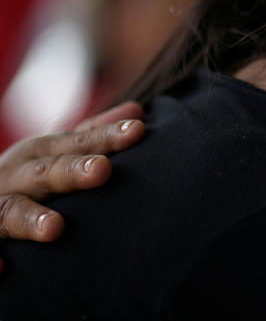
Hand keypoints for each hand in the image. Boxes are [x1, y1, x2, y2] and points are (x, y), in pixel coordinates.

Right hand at [0, 102, 145, 246]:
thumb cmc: (28, 176)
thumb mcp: (55, 150)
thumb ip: (92, 134)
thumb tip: (136, 111)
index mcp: (42, 152)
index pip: (81, 141)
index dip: (108, 136)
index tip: (138, 130)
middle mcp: (18, 175)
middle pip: (47, 171)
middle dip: (73, 170)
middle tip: (103, 170)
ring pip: (10, 210)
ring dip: (31, 218)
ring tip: (56, 228)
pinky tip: (1, 268)